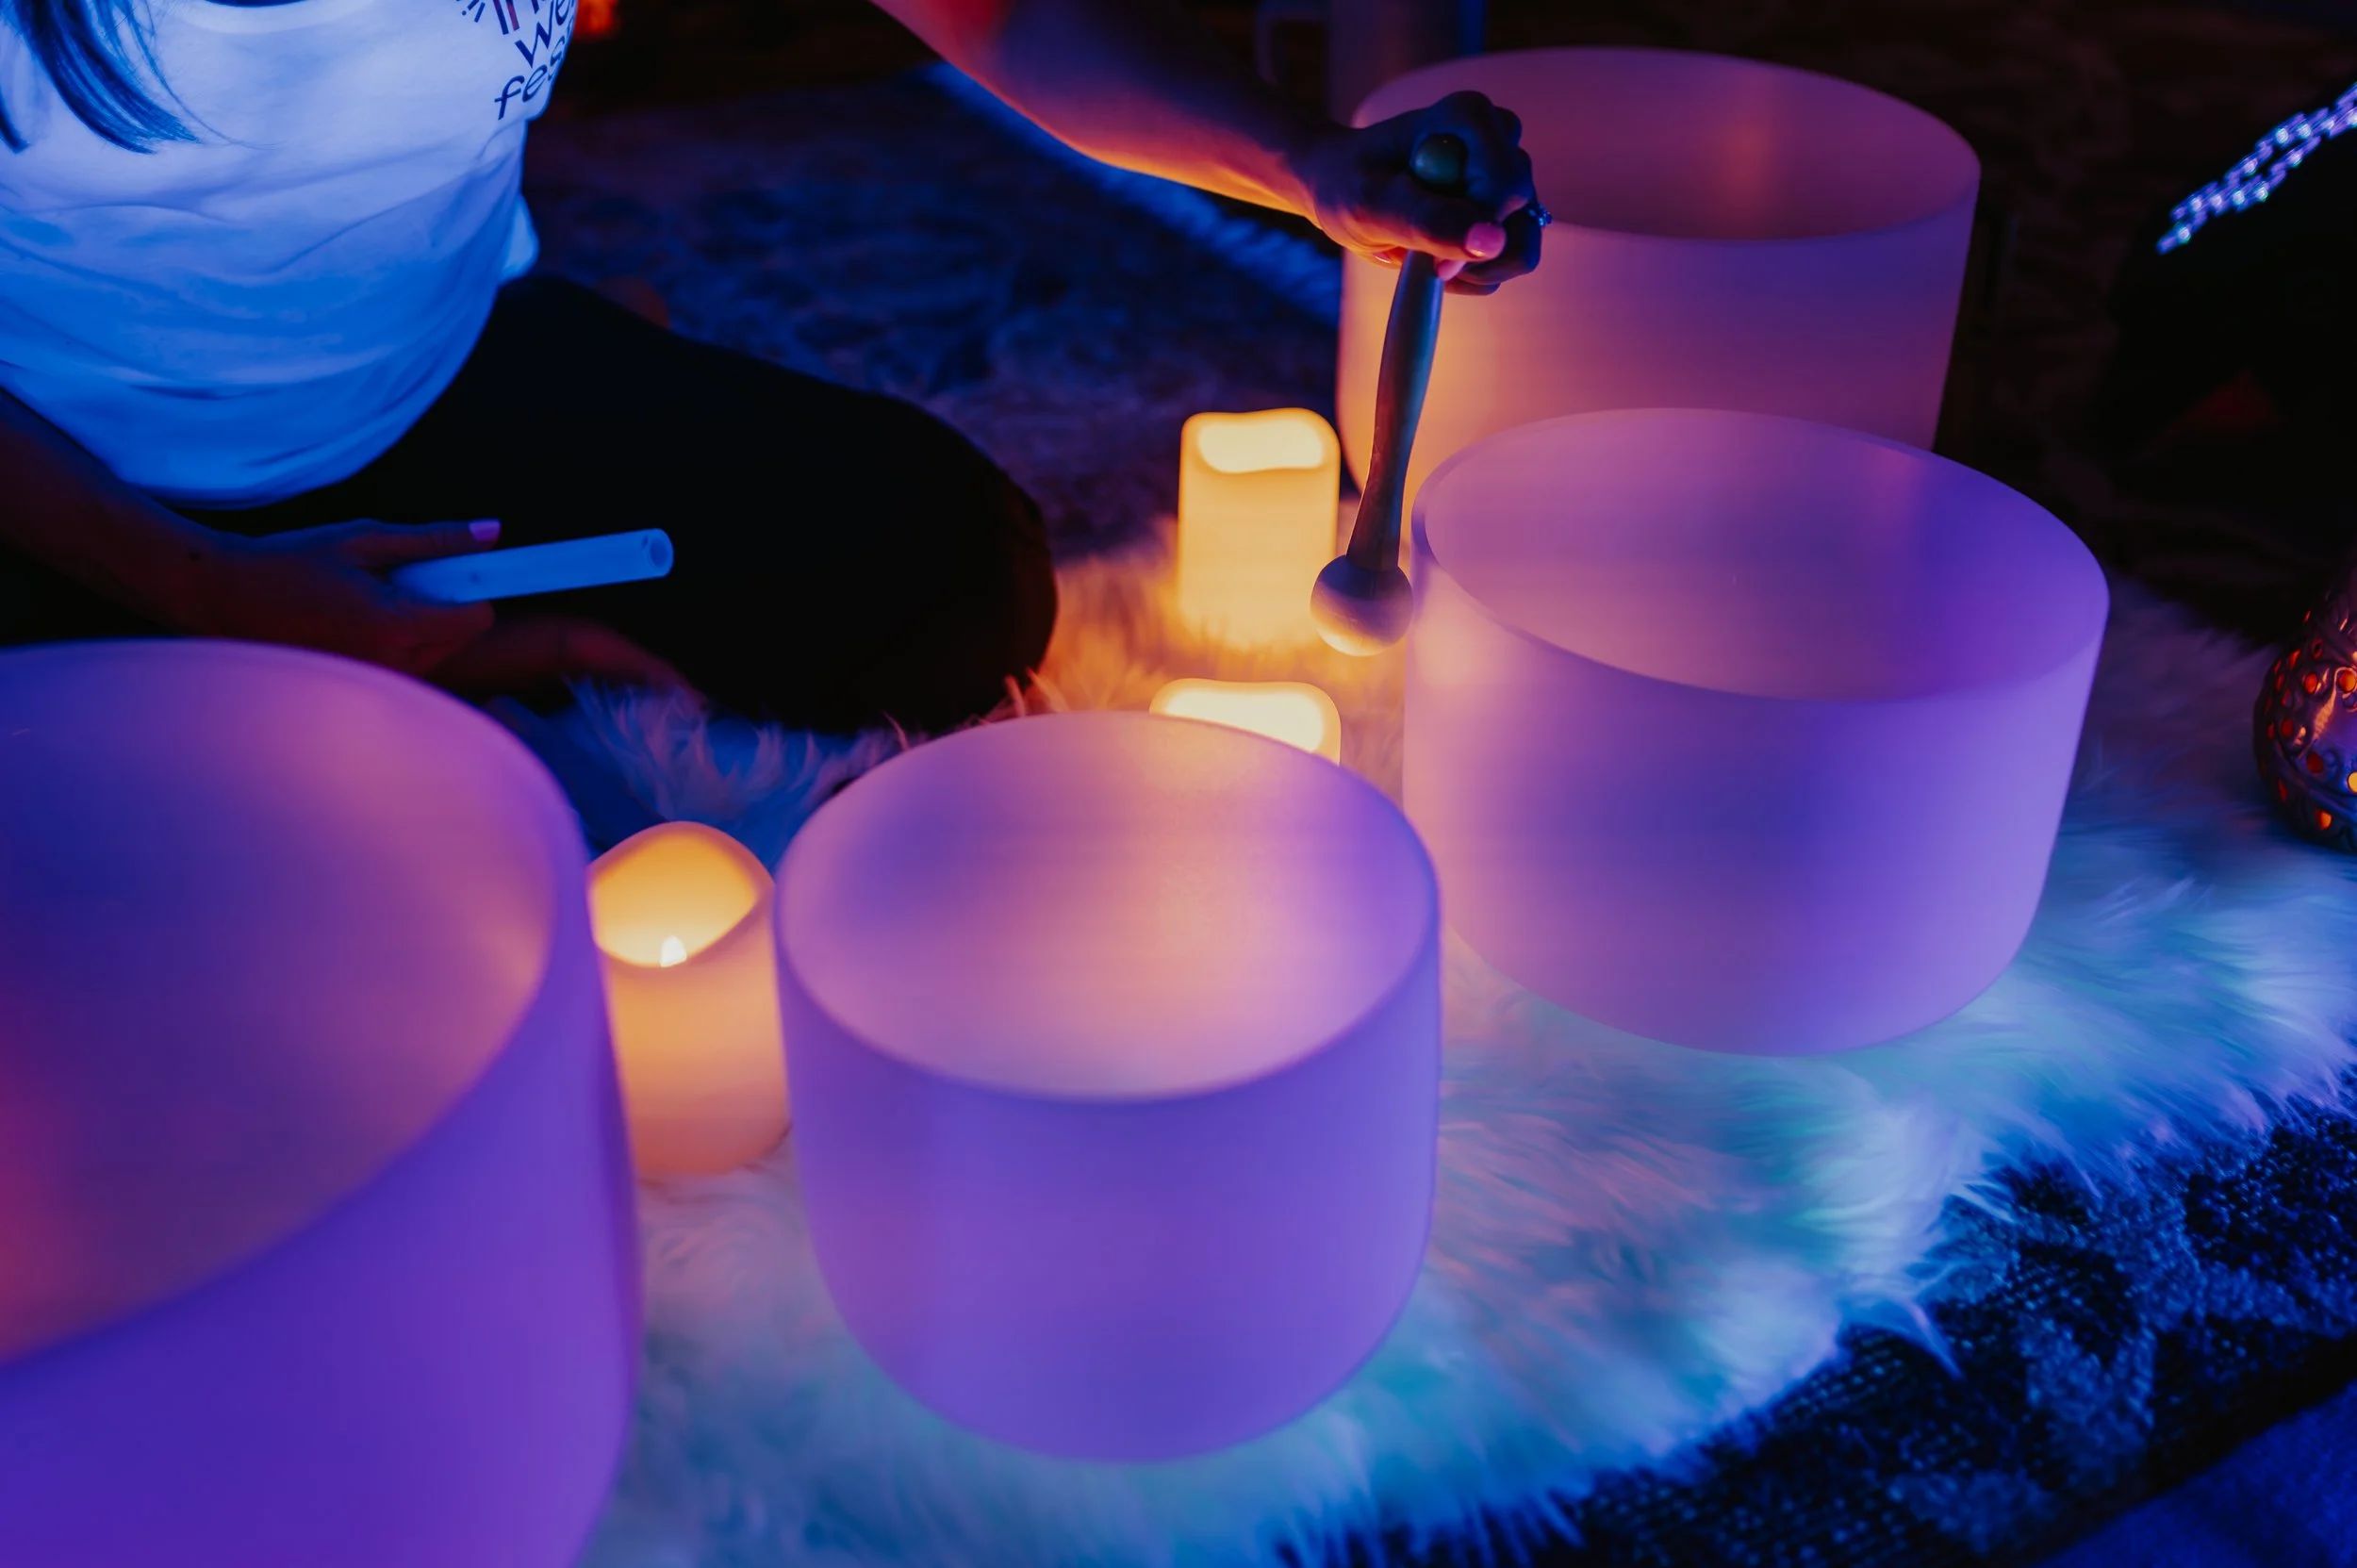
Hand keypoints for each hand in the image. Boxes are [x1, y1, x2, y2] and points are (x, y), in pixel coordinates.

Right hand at [186, 518, 501, 674]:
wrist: (225, 598)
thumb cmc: (290, 563)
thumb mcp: (364, 540)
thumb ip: (434, 540)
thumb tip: (491, 533)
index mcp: (395, 627)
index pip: (477, 619)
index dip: (472, 589)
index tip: (452, 569)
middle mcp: (391, 665)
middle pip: (459, 637)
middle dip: (441, 606)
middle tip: (391, 582)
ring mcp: (376, 683)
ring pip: (434, 654)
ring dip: (419, 626)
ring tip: (367, 601)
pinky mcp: (362, 689)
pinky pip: (405, 666)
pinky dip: (396, 642)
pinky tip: (355, 622)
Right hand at [186, 519, 690, 696]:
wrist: (212, 613)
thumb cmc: (285, 571)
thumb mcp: (363, 541)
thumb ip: (434, 542)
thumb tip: (496, 534)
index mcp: (422, 630)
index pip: (530, 626)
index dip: (607, 642)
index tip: (668, 667)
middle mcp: (429, 673)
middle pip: (545, 665)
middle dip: (623, 673)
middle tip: (693, 693)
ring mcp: (419, 696)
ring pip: (518, 686)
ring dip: (575, 677)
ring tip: (660, 686)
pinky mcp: (411, 705)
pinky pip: (488, 696)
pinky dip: (530, 687)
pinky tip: (574, 680)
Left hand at [1293, 90, 1541, 294]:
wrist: (1340, 188)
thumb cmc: (1349, 184)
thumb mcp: (1372, 204)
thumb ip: (1429, 220)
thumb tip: (1492, 240)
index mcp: (1471, 119)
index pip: (1507, 187)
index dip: (1473, 232)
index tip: (1431, 260)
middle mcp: (1499, 143)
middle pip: (1521, 220)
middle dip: (1469, 252)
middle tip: (1417, 250)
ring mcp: (1505, 181)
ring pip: (1520, 249)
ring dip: (1470, 269)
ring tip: (1422, 251)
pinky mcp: (1504, 215)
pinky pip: (1503, 264)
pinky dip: (1467, 273)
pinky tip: (1432, 253)